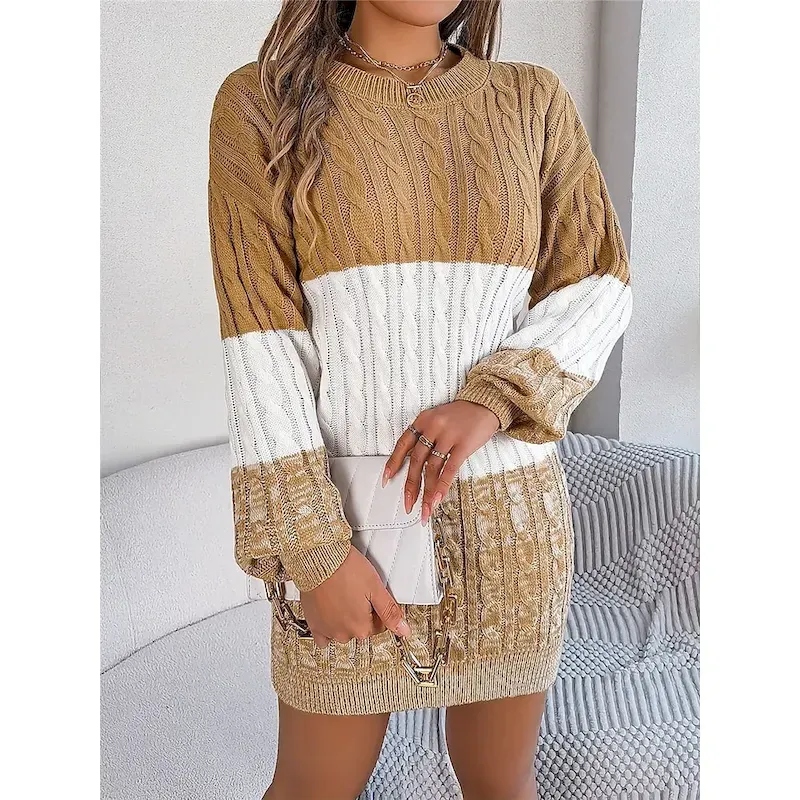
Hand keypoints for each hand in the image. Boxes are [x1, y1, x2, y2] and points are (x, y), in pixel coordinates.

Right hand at [300, 545, 411, 648]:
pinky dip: (328, 628)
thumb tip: (404, 631)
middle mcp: (343, 633)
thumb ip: (390, 612)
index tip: (372, 596)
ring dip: (345, 620)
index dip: (378, 610)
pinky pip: (322, 637)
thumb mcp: (376, 588)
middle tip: (358, 593)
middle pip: (361, 629)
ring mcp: (327, 629)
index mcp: (361, 628)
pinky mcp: (313, 623)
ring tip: (344, 598)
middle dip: (362, 614)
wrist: (319, 558)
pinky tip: (330, 614)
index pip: (379, 626)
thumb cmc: (346, 569)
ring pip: (343, 631)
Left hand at [383, 399, 501, 525]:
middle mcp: (432, 427)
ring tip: (426, 508)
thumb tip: (416, 465)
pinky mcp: (463, 444)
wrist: (485, 404)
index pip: (403, 444)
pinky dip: (442, 485)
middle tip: (408, 503)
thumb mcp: (437, 419)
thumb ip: (425, 437)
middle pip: (416, 460)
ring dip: (428, 491)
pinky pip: (450, 469)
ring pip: (432, 468)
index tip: (387, 479)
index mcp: (422, 420)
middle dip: (411, 485)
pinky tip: (438, 498)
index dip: (393, 462)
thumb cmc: (461, 415)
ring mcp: (448, 436)